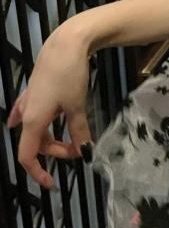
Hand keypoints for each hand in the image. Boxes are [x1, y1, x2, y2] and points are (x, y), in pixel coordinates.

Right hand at [6, 25, 93, 190]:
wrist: (65, 44)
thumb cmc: (69, 76)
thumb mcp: (78, 107)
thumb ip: (79, 132)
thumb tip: (85, 152)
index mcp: (34, 120)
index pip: (27, 156)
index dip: (38, 173)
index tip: (53, 183)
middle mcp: (27, 113)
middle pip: (37, 144)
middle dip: (57, 152)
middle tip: (80, 149)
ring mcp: (29, 102)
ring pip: (38, 130)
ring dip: (53, 139)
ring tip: (73, 141)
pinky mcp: (36, 92)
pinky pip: (34, 115)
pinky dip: (39, 124)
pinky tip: (24, 124)